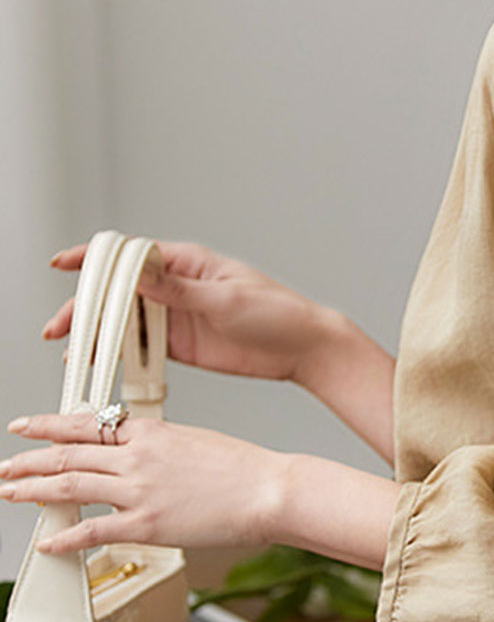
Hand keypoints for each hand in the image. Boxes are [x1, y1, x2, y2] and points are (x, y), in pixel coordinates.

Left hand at [0, 410, 285, 554]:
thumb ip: (159, 448)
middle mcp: (138, 457)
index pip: (85, 424)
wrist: (270, 490)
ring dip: (33, 490)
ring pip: (69, 485)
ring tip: (10, 492)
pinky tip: (48, 542)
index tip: (25, 427)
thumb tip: (137, 457)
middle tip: (5, 466)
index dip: (47, 425)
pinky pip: (93, 531)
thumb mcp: (195, 441)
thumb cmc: (246, 471)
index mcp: (151, 432)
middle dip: (28, 460)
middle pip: (67, 454)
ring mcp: (139, 490)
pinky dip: (65, 537)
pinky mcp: (148, 524)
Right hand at [43, 240, 332, 383]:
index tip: (63, 264)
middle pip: (118, 293)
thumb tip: (138, 274)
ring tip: (72, 353)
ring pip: (125, 322)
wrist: (305, 349)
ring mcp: (176, 318)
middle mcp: (175, 288)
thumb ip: (180, 290)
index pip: (130, 256)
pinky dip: (120, 356)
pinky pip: (142, 349)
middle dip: (85, 308)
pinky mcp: (182, 346)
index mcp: (186, 263)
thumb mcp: (227, 299)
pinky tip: (99, 365)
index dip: (93, 259)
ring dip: (98, 335)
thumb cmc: (278, 313)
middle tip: (61, 328)